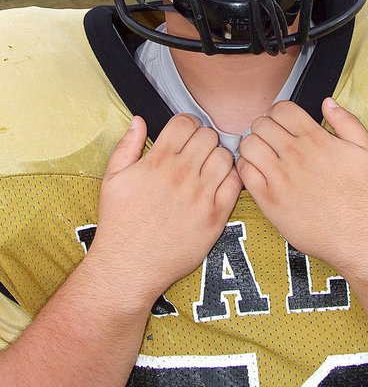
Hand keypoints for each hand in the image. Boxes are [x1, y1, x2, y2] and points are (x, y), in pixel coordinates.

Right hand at [88, 115, 241, 307]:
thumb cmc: (119, 223)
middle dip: (202, 139)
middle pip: (208, 136)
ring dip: (217, 157)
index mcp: (157, 161)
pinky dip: (230, 178)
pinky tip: (217, 183)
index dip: (186, 124)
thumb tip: (139, 120)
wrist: (128, 266)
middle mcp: (181, 175)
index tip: (184, 135)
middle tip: (196, 152)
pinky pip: (235, 184)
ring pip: (225, 156)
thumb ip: (127, 145)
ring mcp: (200, 196)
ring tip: (207, 168)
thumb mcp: (112, 179)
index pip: (186, 123)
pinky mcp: (215, 217)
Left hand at [236, 98, 367, 275]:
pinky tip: (257, 171)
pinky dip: (246, 167)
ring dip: (252, 144)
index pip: (282, 109)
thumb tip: (328, 102)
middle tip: (270, 137)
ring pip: (248, 145)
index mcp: (316, 139)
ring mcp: (280, 178)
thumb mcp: (367, 150)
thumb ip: (346, 121)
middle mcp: (295, 155)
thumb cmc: (366, 196)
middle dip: (264, 126)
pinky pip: (244, 173)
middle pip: (261, 124)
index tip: (280, 121)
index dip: (278, 111)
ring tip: (261, 153)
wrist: (362, 236)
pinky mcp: (270, 202)